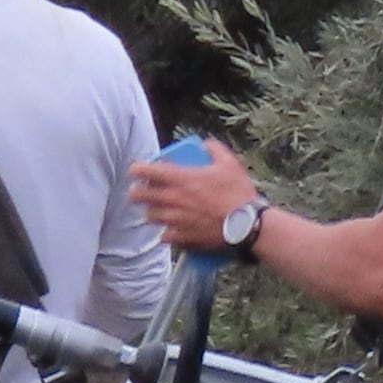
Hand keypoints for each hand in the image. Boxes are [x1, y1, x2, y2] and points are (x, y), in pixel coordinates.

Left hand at [134, 139, 262, 254]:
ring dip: (153, 211)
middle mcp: (172, 199)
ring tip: (160, 210)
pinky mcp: (180, 237)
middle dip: (138, 192)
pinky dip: (166, 232)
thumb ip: (214, 149)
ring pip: (149, 216)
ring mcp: (174, 220)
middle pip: (139, 196)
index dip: (137, 169)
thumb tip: (205, 144)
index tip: (137, 170)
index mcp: (181, 179)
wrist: (246, 226)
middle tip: (144, 190)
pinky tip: (173, 229)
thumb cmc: (238, 194)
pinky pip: (164, 236)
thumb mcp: (229, 164)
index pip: (146, 171)